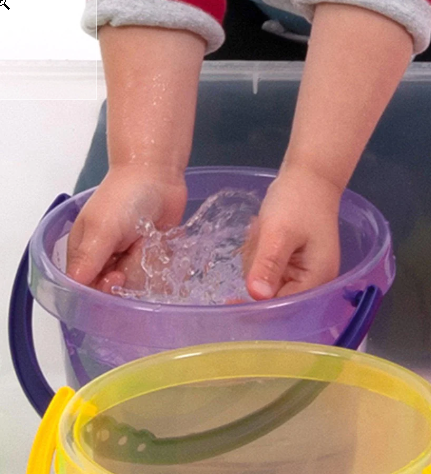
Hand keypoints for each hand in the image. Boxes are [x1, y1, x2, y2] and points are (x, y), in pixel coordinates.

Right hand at [66, 165, 186, 291]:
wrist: (159, 176)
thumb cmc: (125, 197)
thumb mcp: (102, 228)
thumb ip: (88, 259)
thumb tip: (74, 286)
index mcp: (84, 253)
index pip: (85, 289)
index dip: (101, 291)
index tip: (118, 276)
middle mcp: (105, 259)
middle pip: (114, 291)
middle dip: (129, 275)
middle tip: (136, 253)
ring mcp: (129, 257)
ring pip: (137, 284)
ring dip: (147, 266)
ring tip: (148, 241)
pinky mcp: (150, 255)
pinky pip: (155, 275)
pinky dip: (160, 263)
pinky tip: (161, 246)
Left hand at [243, 165, 340, 298]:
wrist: (307, 177)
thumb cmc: (297, 202)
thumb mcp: (278, 233)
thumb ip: (268, 265)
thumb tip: (256, 297)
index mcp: (316, 279)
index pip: (282, 308)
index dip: (255, 307)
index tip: (230, 299)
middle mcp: (313, 281)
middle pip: (272, 295)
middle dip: (257, 270)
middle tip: (258, 240)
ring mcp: (302, 271)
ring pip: (265, 281)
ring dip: (255, 258)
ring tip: (260, 232)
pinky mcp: (291, 261)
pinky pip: (266, 267)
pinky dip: (259, 252)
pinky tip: (261, 233)